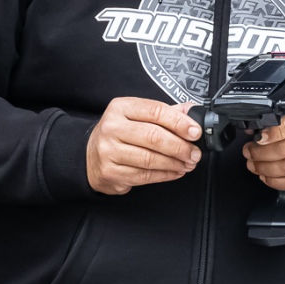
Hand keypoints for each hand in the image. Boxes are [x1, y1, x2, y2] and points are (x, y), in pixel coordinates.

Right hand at [85, 97, 202, 195]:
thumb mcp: (135, 115)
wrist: (89, 157)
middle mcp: (111, 127)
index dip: (179, 122)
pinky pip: (144, 176)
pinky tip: (175, 171)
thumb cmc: (119, 134)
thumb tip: (192, 110)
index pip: (155, 111)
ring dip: (175, 163)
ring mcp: (108, 151)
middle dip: (180, 146)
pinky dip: (165, 175)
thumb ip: (163, 112)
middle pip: (154, 136)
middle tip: (195, 153)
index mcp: (120, 108)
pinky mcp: (110, 172)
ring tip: (188, 163)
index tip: (195, 132)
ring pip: (150, 159)